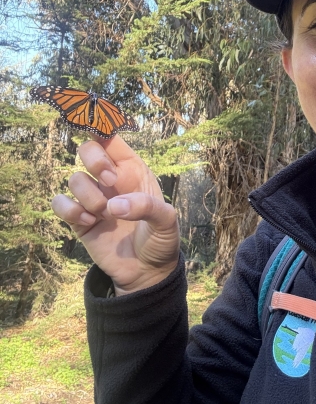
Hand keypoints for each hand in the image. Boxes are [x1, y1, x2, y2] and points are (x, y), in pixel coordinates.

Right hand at [52, 136, 179, 294]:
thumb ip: (146, 207)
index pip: (113, 140)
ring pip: (74, 178)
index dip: (103, 131)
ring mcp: (93, 199)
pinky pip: (59, 203)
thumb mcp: (166, 221)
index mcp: (134, 171)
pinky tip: (88, 223)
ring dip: (89, 195)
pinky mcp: (78, 219)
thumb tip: (114, 206)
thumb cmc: (160, 240)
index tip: (100, 135)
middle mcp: (111, 180)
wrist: (147, 272)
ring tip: (106, 214)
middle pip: (87, 149)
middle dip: (95, 160)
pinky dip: (70, 210)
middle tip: (110, 181)